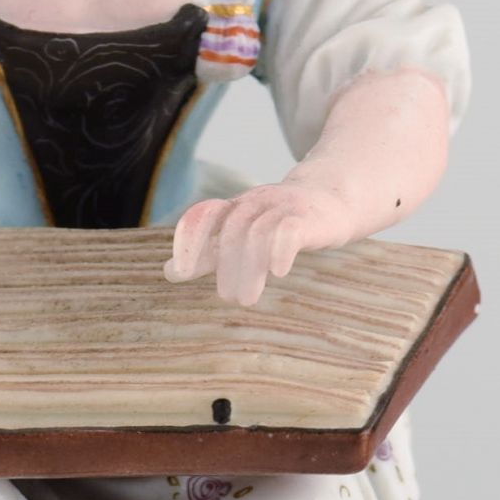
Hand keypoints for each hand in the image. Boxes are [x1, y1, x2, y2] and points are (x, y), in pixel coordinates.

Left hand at [165, 181, 358, 306]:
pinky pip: (290, 229)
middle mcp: (255, 203)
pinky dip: (280, 250)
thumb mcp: (238, 236)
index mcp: (234, 208)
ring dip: (250, 268)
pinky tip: (278, 272)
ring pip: (259, 232)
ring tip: (247, 299)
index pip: (203, 215)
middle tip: (228, 297)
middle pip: (233, 230)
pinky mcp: (308, 219)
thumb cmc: (277, 223)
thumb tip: (168, 272)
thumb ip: (206, 254)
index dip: (188, 240)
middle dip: (226, 265)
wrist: (331, 201)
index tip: (179, 272)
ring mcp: (283, 208)